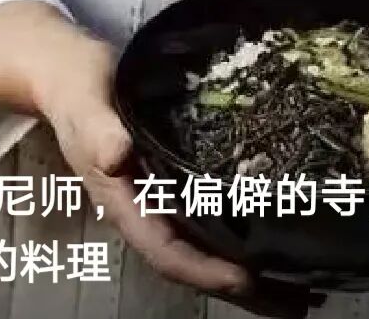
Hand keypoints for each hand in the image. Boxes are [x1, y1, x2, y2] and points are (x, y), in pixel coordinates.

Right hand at [0, 0, 312, 316]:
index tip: (246, 280)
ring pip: (206, 248)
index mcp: (123, 203)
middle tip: (295, 305)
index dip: (203, 270)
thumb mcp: (84, 104)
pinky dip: (243, 240)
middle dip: (240, 289)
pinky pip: (212, 221)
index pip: (165, 250)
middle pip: (193, 263)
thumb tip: (116, 154)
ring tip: (300, 292)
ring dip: (250, 273)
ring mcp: (161, 201)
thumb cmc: (77, 87)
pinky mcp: (177, 182)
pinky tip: (278, 245)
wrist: (68, 72)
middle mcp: (145, 211)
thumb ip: (99, 129)